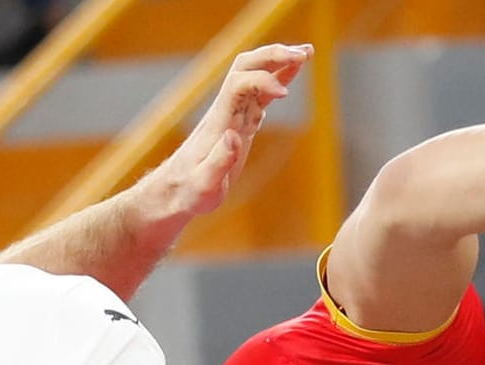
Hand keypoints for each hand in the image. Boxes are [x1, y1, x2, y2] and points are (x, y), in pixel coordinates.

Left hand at [150, 43, 312, 219]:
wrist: (177, 190)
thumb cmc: (190, 191)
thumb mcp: (204, 185)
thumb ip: (219, 161)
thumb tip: (233, 135)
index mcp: (219, 121)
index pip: (240, 84)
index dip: (262, 81)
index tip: (286, 94)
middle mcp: (226, 110)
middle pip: (246, 66)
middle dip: (274, 55)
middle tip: (304, 53)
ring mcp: (234, 114)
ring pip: (255, 75)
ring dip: (279, 61)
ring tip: (307, 53)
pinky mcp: (241, 123)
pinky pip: (260, 94)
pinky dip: (278, 80)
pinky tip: (293, 75)